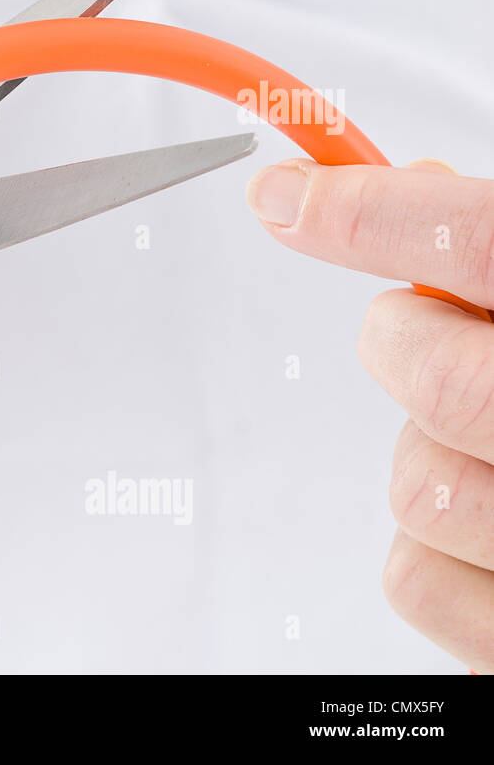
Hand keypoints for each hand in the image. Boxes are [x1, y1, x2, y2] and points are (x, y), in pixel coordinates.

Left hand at [248, 156, 493, 670]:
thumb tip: (421, 189)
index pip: (485, 246)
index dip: (371, 213)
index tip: (291, 197)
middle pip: (438, 378)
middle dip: (400, 341)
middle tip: (418, 329)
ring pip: (414, 485)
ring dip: (422, 451)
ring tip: (489, 443)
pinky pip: (413, 576)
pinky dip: (428, 545)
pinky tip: (486, 526)